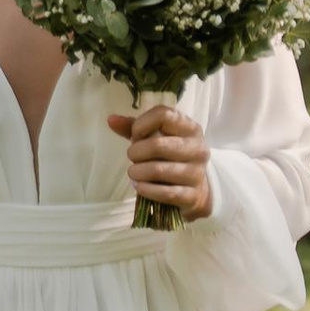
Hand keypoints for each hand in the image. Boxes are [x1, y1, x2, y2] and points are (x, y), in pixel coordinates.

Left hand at [108, 99, 213, 220]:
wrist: (197, 189)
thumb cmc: (172, 157)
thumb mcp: (158, 137)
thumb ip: (135, 127)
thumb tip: (111, 120)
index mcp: (190, 128)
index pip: (163, 114)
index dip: (141, 124)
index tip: (136, 135)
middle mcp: (198, 148)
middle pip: (158, 145)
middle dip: (136, 152)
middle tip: (133, 157)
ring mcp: (197, 173)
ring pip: (158, 170)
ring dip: (138, 172)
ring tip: (134, 172)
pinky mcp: (193, 196)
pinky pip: (165, 193)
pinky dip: (146, 190)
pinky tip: (140, 187)